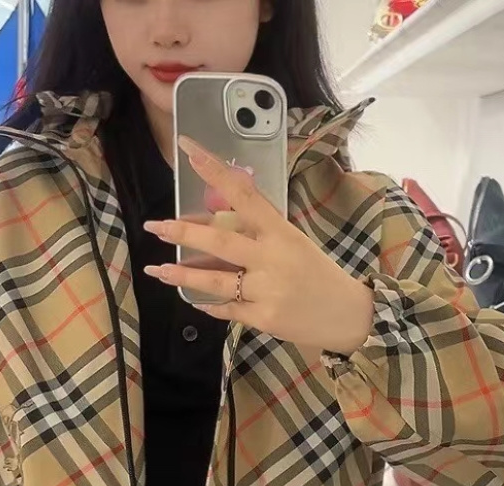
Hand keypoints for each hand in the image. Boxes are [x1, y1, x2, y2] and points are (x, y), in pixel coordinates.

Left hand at [142, 136, 374, 356]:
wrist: (347, 315)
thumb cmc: (318, 274)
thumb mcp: (294, 242)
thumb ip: (260, 231)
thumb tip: (217, 217)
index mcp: (281, 233)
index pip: (244, 195)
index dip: (215, 171)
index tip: (189, 149)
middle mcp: (273, 260)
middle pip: (221, 243)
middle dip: (184, 234)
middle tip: (155, 227)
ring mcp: (268, 291)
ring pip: (216, 281)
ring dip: (183, 276)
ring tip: (157, 270)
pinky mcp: (264, 319)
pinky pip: (227, 310)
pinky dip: (211, 305)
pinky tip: (197, 301)